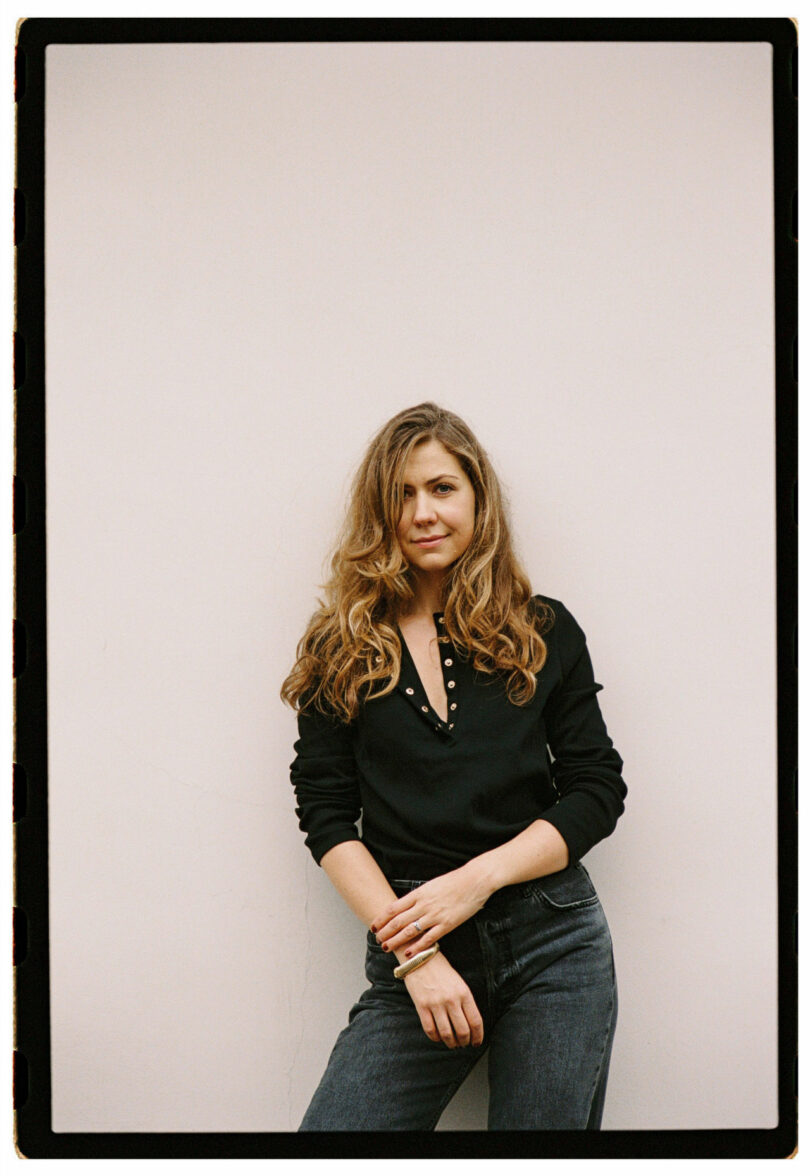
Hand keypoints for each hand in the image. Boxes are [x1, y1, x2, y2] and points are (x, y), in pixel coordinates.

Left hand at [371, 864, 491, 957]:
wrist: (474, 880)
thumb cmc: (453, 881)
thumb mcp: (431, 885)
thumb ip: (418, 896)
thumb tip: (404, 907)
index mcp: (419, 893)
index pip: (394, 908)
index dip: (382, 919)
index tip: (374, 926)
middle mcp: (424, 904)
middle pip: (398, 921)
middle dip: (385, 932)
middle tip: (377, 940)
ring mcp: (435, 915)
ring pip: (410, 931)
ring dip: (396, 940)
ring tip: (387, 947)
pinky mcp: (447, 924)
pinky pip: (429, 938)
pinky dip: (417, 946)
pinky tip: (409, 953)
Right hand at [402, 951, 483, 1047]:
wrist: (420, 958)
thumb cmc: (442, 971)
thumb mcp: (459, 983)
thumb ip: (465, 1002)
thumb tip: (470, 1025)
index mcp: (464, 993)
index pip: (476, 1021)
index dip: (478, 1036)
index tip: (477, 1043)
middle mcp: (451, 999)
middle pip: (462, 1031)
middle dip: (465, 1042)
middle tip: (464, 1044)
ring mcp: (436, 1003)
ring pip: (447, 1034)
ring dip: (451, 1043)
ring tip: (452, 1044)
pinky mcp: (421, 1006)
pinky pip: (430, 1030)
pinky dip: (435, 1038)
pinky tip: (438, 1037)